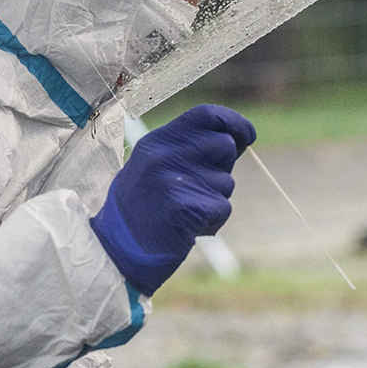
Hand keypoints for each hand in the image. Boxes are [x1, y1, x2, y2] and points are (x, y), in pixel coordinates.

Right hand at [90, 104, 255, 294]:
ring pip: (226, 181)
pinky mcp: (186, 209)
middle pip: (223, 146)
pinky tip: (188, 228)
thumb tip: (238, 138)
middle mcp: (164, 156)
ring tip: (185, 211)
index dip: (234, 121)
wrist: (118, 251)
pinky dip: (213, 221)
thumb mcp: (154, 167)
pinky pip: (223, 207)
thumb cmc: (141, 209)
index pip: (205, 115)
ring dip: (215, 199)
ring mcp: (174, 182)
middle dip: (222, 168)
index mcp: (155, 142)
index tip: (248, 135)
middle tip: (196, 189)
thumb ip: (189, 149)